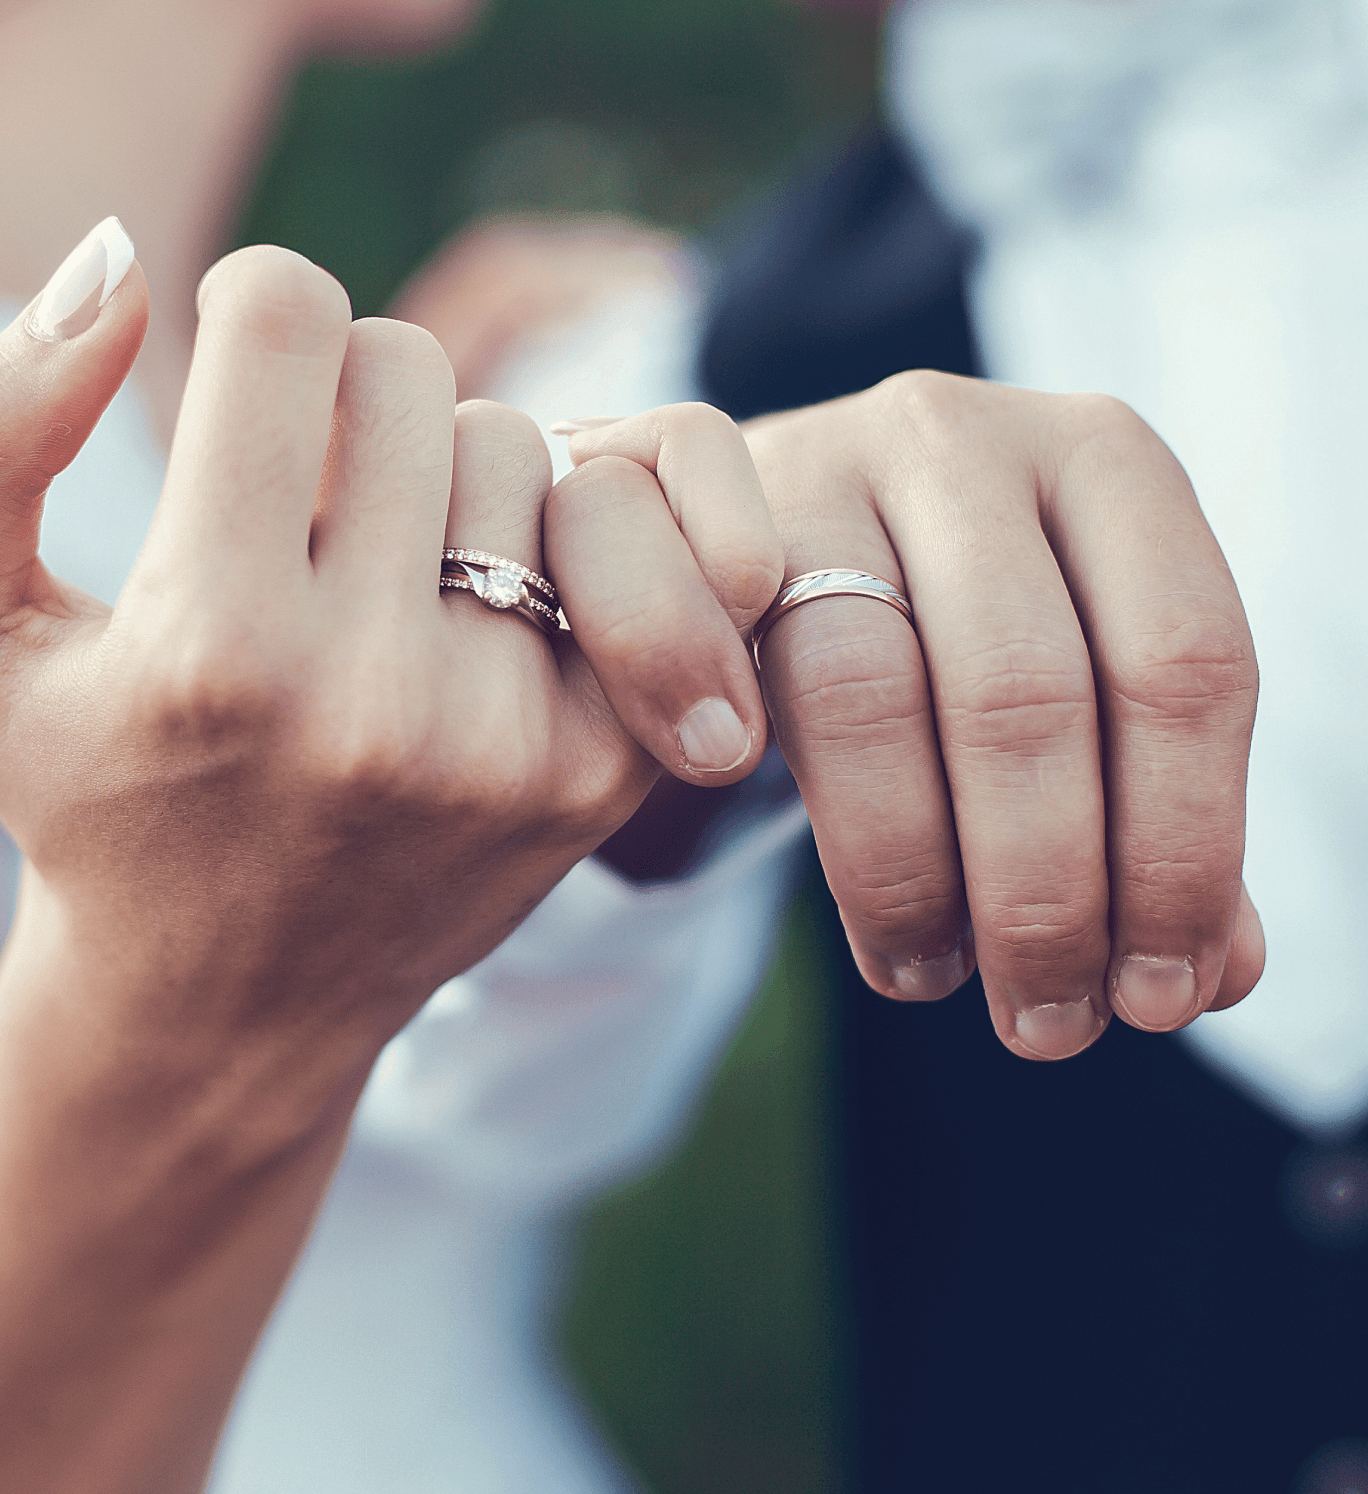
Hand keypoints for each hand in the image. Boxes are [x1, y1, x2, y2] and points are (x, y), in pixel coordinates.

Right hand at [0, 239, 676, 1131]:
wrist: (230, 1000)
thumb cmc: (86, 795)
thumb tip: (117, 268)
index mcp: (215, 649)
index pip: (288, 324)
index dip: (254, 317)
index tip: (244, 389)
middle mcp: (378, 701)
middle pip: (414, 372)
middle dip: (351, 406)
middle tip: (310, 502)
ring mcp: (509, 743)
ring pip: (520, 447)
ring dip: (449, 477)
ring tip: (384, 575)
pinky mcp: (604, 771)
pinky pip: (635, 541)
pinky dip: (559, 536)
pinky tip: (484, 602)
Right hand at [557, 377, 1264, 1060]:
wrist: (775, 525)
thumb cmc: (953, 621)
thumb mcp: (1076, 682)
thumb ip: (1152, 808)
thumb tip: (1220, 970)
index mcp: (1111, 462)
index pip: (1185, 660)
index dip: (1184, 848)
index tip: (1162, 994)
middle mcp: (971, 441)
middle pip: (1024, 690)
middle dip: (1044, 892)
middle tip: (1049, 1026)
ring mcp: (825, 472)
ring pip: (871, 694)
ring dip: (915, 879)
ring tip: (939, 982)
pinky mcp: (707, 543)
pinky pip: (753, 697)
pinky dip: (820, 832)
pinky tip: (872, 925)